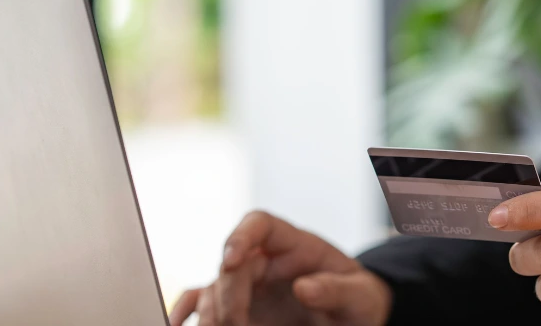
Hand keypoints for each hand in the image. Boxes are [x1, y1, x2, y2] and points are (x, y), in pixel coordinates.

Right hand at [169, 211, 391, 325]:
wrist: (351, 318)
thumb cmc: (357, 298)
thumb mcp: (360, 295)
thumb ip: (337, 289)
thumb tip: (304, 288)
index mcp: (294, 244)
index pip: (259, 224)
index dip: (241, 236)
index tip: (231, 261)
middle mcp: (264, 260)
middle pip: (231, 265)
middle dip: (229, 294)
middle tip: (235, 323)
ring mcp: (248, 285)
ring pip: (214, 289)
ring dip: (211, 313)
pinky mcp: (237, 308)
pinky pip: (203, 305)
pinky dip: (188, 314)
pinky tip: (181, 325)